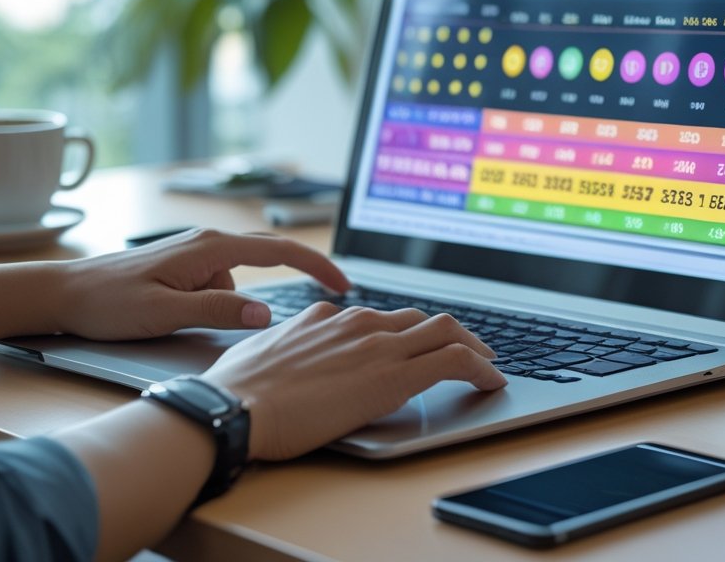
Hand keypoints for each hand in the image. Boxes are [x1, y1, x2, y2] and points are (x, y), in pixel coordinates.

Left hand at [55, 229, 349, 339]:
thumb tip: (265, 316)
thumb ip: (217, 312)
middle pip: (270, 255)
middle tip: (327, 299)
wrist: (65, 293)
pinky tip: (179, 318)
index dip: (317, 265)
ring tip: (179, 322)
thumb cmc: (108, 303)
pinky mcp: (185, 264)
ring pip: (238, 280)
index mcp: (209, 248)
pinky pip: (218, 284)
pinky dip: (215, 303)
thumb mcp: (164, 314)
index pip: (279, 251)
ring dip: (229, 305)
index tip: (344, 283)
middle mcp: (207, 242)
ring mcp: (196, 251)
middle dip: (299, 275)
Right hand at [203, 303, 507, 459]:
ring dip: (473, 347)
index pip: (383, 317)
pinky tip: (490, 381)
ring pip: (446, 330)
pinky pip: (453, 360)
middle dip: (451, 334)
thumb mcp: (266, 351)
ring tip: (487, 365)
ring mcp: (378, 346)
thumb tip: (296, 347)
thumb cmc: (238, 389)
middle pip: (421, 318)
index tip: (418, 343)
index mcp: (329, 318)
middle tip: (468, 351)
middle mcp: (359, 323)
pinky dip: (480, 368)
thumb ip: (293, 343)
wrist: (234, 407)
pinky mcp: (393, 375)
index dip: (408, 330)